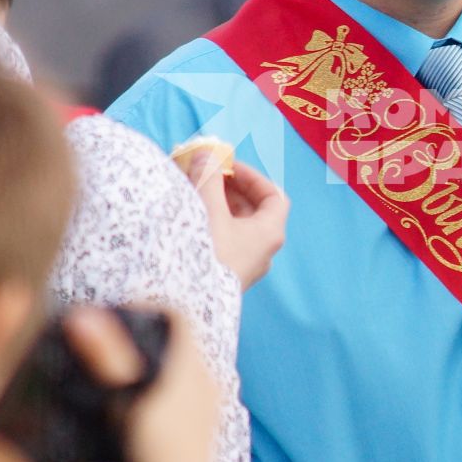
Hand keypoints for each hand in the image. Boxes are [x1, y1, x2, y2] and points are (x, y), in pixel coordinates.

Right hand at [63, 307, 220, 461]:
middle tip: (113, 345)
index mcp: (190, 365)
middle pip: (179, 339)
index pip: (176, 315)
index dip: (147, 307)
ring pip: (183, 364)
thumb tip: (81, 316)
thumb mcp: (124, 401)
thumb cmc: (156, 448)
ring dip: (155, 361)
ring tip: (123, 373)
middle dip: (146, 335)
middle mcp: (206, 376)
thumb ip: (105, 357)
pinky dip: (166, 383)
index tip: (117, 316)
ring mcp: (210, 399)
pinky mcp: (207, 419)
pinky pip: (187, 387)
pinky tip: (141, 400)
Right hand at [191, 156, 288, 288]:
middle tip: (206, 175)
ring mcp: (245, 265)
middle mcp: (262, 251)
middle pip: (254, 210)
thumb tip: (207, 156)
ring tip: (194, 192)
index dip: (253, 177)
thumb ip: (208, 178)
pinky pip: (225, 241)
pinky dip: (212, 224)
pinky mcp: (225, 275)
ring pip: (237, 226)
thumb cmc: (206, 253)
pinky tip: (190, 217)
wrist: (187, 305)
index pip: (274, 197)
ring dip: (218, 205)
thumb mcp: (208, 209)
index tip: (228, 167)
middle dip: (230, 189)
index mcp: (269, 233)